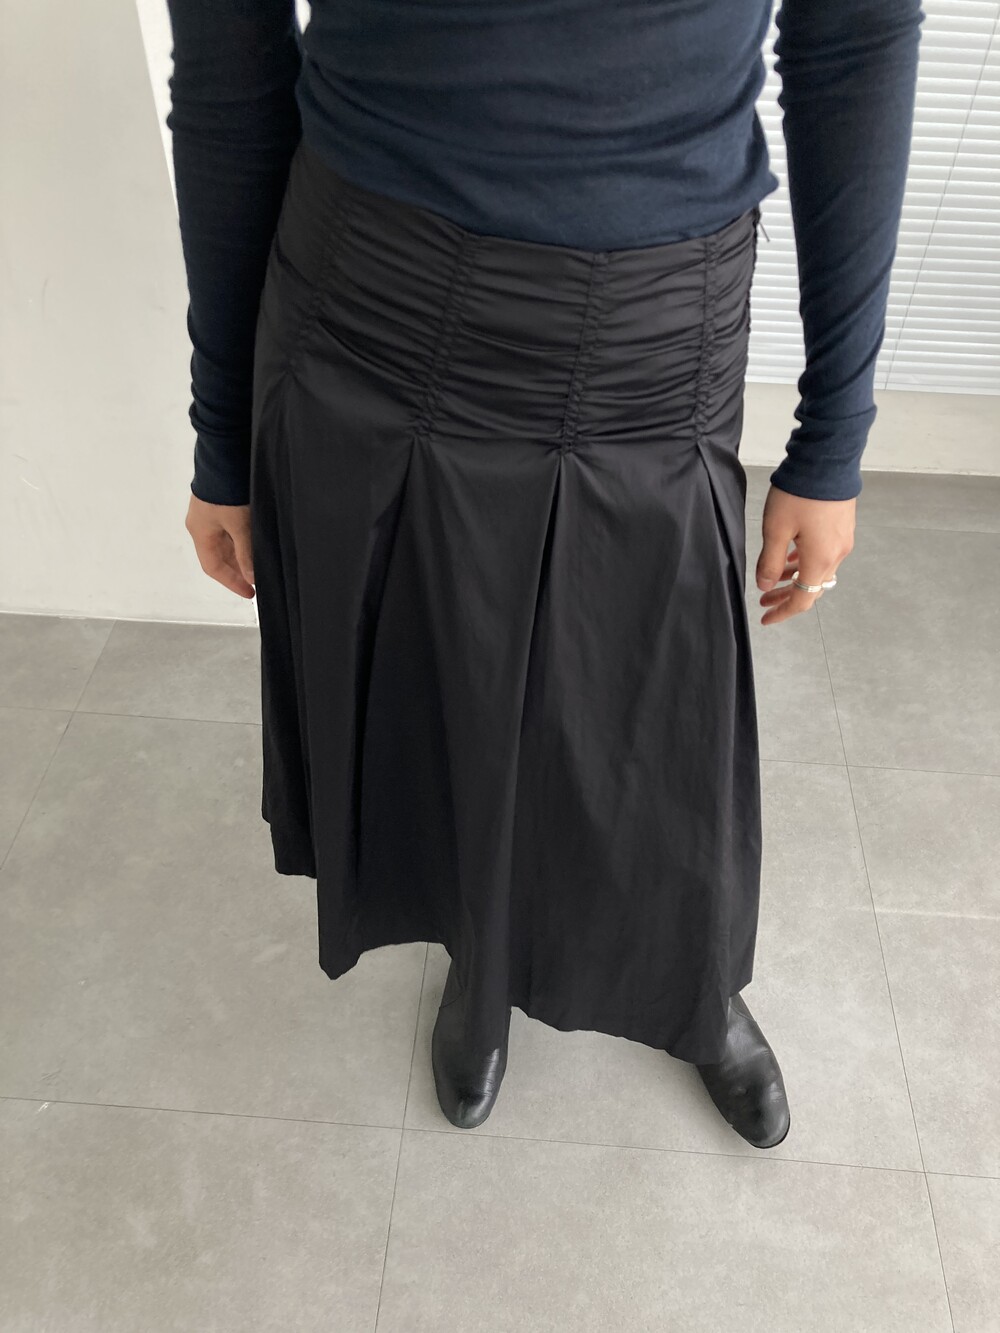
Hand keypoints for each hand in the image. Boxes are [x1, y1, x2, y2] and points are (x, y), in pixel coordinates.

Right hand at [185, 494, 254, 598]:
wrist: (224, 455)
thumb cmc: (226, 489)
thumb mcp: (239, 525)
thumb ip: (245, 552)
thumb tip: (251, 576)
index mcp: (199, 532)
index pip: (212, 567)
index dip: (231, 582)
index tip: (249, 592)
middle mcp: (202, 524)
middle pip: (218, 555)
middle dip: (237, 570)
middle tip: (255, 581)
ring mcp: (210, 513)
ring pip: (225, 542)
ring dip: (240, 555)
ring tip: (258, 564)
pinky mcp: (220, 503)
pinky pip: (230, 529)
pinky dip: (241, 540)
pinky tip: (254, 542)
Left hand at [755, 485, 854, 625]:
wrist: (827, 459)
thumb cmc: (799, 494)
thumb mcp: (775, 530)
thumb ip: (770, 562)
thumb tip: (765, 585)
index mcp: (820, 560)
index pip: (802, 600)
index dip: (783, 612)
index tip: (765, 618)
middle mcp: (837, 554)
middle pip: (811, 588)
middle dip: (786, 596)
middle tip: (764, 600)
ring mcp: (843, 540)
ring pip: (817, 570)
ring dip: (795, 577)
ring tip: (771, 576)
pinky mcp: (843, 526)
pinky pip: (824, 554)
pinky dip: (805, 562)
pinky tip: (790, 556)